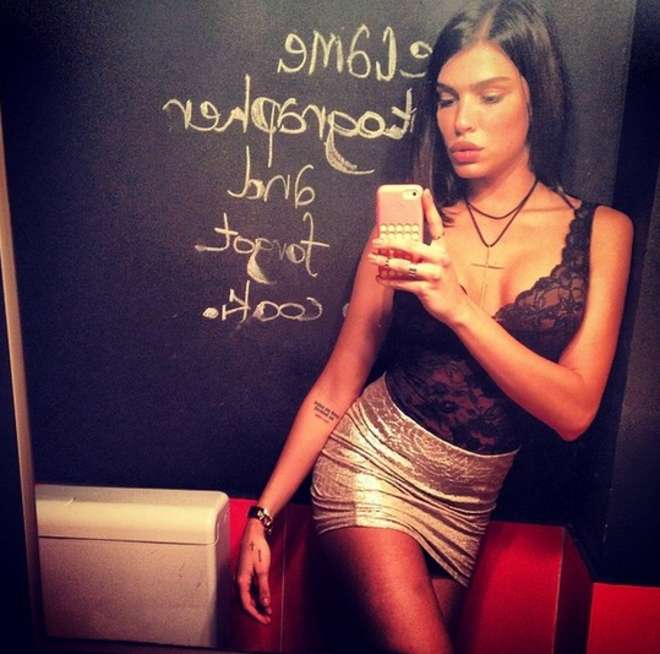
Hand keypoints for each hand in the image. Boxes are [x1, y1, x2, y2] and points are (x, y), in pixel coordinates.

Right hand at [236, 520, 271, 623]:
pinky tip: (263, 598)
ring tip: (267, 610)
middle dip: (256, 612)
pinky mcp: (245, 574)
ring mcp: (241, 577)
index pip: (246, 605)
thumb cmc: (256, 549)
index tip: (264, 619)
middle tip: (267, 618)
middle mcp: (239, 581)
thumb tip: (265, 603)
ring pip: (247, 597)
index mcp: (241, 581)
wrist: (254, 534)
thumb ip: (263, 588)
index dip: (255, 614)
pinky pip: (249, 590)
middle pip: (245, 603)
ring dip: (257, 604)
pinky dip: (256, 596)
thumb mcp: (263, 570)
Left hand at [368, 189, 468, 325]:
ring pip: (403, 265)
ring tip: (373, 259)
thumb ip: (424, 253)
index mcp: (442, 249)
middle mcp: (440, 258)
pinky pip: (402, 283)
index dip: (430, 208)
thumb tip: (401, 245)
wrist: (456, 307)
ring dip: (385, 262)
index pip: (436, 225)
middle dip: (390, 242)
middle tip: (376, 241)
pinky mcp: (426, 289)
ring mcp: (433, 274)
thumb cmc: (443, 283)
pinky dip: (389, 281)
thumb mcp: (439, 264)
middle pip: (411, 244)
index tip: (423, 193)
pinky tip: (380, 278)